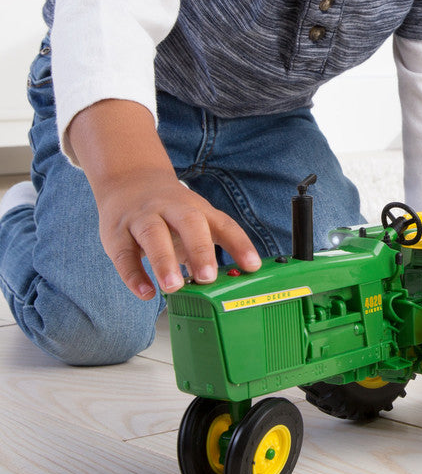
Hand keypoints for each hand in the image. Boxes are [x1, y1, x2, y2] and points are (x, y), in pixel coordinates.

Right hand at [66, 99, 260, 300]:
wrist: (130, 181)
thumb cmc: (170, 212)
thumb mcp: (194, 222)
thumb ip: (207, 250)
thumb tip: (223, 283)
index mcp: (198, 209)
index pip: (223, 224)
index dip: (240, 244)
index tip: (253, 266)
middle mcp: (172, 209)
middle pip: (189, 223)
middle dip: (200, 250)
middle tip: (208, 277)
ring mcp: (143, 218)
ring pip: (153, 235)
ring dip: (164, 262)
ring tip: (174, 287)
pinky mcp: (117, 234)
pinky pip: (124, 255)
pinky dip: (134, 276)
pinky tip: (145, 293)